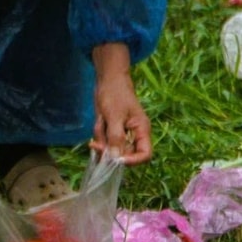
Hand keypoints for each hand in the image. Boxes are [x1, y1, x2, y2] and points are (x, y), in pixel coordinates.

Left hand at [90, 43, 153, 164]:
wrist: (107, 80)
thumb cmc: (115, 94)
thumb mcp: (115, 116)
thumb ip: (116, 137)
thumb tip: (116, 159)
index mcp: (142, 130)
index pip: (145, 154)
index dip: (132, 161)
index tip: (116, 160)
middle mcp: (134, 135)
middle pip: (124, 154)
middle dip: (110, 149)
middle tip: (96, 144)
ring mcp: (122, 133)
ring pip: (110, 148)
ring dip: (102, 138)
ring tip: (101, 121)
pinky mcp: (111, 130)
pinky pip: (103, 140)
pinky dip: (98, 133)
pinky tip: (99, 120)